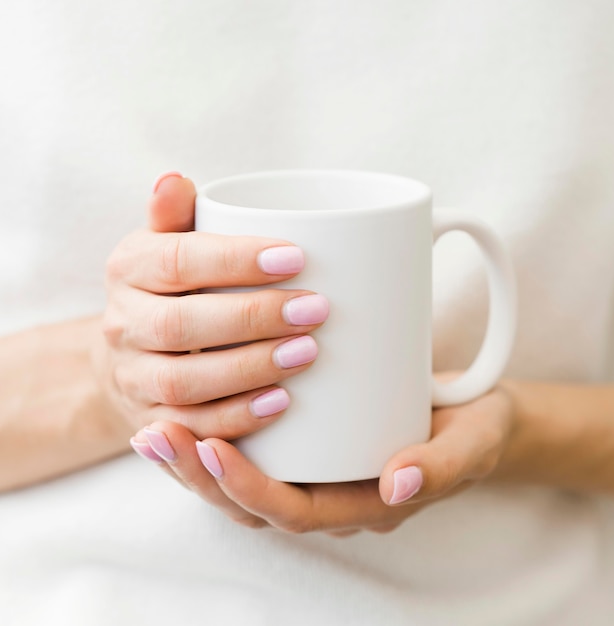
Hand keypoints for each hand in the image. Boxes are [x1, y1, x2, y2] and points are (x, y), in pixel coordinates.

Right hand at [94, 173, 328, 441]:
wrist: (129, 354)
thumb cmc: (169, 289)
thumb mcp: (166, 245)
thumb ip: (175, 217)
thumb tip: (175, 180)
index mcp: (128, 268)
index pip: (178, 261)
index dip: (236, 260)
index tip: (297, 257)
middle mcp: (121, 323)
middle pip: (181, 325)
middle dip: (253, 318)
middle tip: (315, 309)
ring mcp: (131, 377)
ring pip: (183, 381)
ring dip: (250, 369)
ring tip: (307, 352)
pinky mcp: (148, 420)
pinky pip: (189, 426)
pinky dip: (236, 417)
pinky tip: (281, 402)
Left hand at [131, 382, 513, 534]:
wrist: (477, 416)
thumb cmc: (474, 430)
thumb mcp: (473, 445)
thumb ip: (444, 466)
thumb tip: (399, 483)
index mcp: (361, 505)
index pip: (292, 512)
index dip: (246, 488)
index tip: (209, 448)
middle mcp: (329, 496)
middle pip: (250, 503)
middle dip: (199, 475)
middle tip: (157, 435)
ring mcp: (316, 472)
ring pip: (242, 481)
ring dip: (193, 459)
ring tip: (153, 426)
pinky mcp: (309, 443)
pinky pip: (253, 452)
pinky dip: (213, 435)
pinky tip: (184, 405)